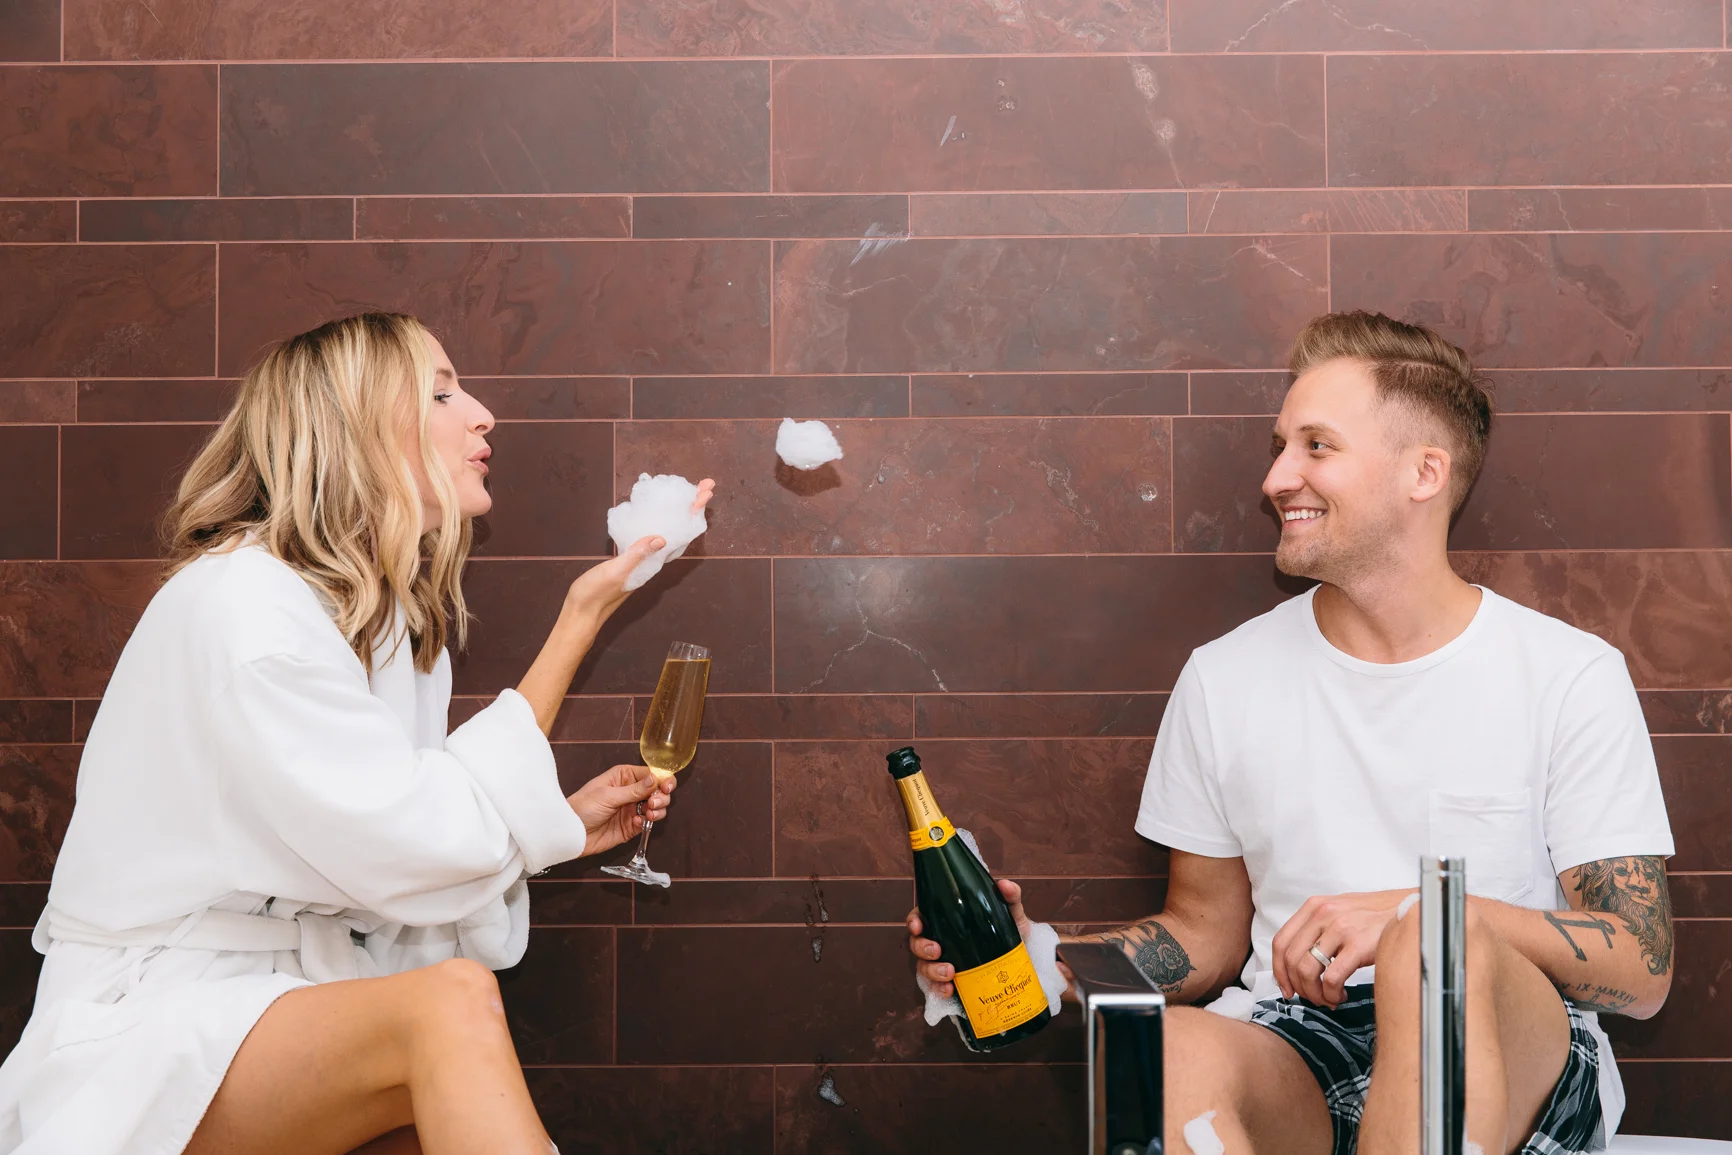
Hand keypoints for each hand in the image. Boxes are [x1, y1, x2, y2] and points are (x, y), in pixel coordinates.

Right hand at [565, 479, 715, 620]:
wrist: (581, 612)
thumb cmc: (596, 594)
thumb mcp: (616, 572)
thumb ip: (636, 555)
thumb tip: (661, 538)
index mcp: (652, 563)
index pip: (681, 534)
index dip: (693, 513)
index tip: (705, 493)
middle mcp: (651, 561)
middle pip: (679, 530)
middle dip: (691, 508)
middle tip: (705, 485)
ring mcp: (641, 560)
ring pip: (667, 531)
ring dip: (678, 513)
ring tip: (688, 494)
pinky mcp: (628, 559)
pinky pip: (649, 535)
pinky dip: (656, 521)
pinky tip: (652, 513)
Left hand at [567, 765, 675, 856]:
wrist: (571, 834)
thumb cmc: (583, 807)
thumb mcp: (608, 795)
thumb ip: (634, 790)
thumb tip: (656, 779)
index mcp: (624, 777)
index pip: (651, 774)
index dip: (662, 779)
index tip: (666, 788)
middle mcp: (631, 791)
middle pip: (658, 790)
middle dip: (661, 796)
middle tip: (654, 803)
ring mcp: (632, 809)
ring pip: (657, 807)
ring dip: (658, 810)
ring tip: (649, 814)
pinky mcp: (631, 826)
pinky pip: (647, 823)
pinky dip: (647, 822)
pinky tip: (637, 823)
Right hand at [906, 878, 1032, 998]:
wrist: (1022, 962)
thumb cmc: (1009, 933)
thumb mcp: (1011, 914)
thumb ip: (1010, 897)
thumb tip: (1004, 885)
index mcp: (947, 921)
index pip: (921, 917)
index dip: (913, 921)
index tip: (918, 926)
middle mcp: (940, 941)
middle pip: (917, 943)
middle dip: (922, 947)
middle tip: (937, 951)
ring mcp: (942, 964)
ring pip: (923, 967)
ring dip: (932, 970)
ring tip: (950, 973)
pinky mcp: (949, 983)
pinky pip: (935, 988)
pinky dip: (939, 989)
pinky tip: (949, 990)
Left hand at [1271, 888, 1414, 1006]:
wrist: (1409, 910)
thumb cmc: (1374, 916)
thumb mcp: (1338, 911)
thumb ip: (1316, 929)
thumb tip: (1296, 963)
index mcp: (1313, 907)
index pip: (1281, 942)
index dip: (1279, 971)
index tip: (1286, 989)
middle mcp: (1322, 914)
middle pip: (1290, 960)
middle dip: (1298, 987)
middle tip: (1312, 998)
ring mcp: (1340, 928)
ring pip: (1307, 971)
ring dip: (1314, 993)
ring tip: (1329, 998)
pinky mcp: (1358, 945)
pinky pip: (1331, 979)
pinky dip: (1331, 994)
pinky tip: (1341, 995)